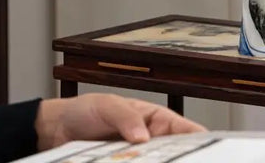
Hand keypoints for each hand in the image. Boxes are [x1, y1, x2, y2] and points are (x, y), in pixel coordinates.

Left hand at [35, 93, 205, 150]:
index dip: (199, 138)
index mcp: (154, 119)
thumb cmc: (86, 110)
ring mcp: (135, 159)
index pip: (184, 129)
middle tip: (190, 160)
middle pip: (173, 153)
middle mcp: (149, 141)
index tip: (209, 149)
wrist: (55, 130)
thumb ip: (126, 117)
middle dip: (181, 158)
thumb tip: (144, 136)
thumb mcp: (107, 106)